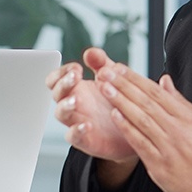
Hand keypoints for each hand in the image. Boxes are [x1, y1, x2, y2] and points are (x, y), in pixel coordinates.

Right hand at [47, 47, 135, 164]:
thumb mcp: (112, 80)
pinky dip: (76, 130)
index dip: (61, 72)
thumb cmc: (117, 104)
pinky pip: (72, 136)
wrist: (135, 133)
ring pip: (60, 113)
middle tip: (75, 76)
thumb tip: (91, 52)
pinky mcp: (84, 140)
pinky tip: (87, 124)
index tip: (77, 67)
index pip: (57, 78)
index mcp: (77, 89)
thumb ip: (102, 65)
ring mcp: (77, 121)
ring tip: (76, 100)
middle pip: (56, 93)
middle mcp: (74, 105)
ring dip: (65, 105)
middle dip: (63, 83)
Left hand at [97, 64, 191, 191]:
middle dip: (124, 85)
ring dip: (121, 102)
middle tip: (106, 73)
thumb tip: (164, 80)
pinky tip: (114, 116)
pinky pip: (140, 142)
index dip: (136, 79)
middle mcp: (177, 129)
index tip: (120, 68)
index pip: (157, 93)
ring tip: (106, 89)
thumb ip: (179, 101)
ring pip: (141, 119)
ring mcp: (168, 146)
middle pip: (147, 102)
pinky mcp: (159, 163)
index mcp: (187, 117)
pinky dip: (127, 128)